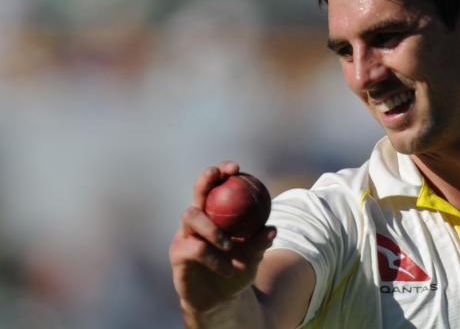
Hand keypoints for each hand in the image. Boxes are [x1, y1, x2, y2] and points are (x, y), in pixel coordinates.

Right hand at [169, 161, 276, 314]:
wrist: (221, 300)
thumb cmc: (238, 270)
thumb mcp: (254, 256)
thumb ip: (260, 242)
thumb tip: (273, 229)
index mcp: (216, 214)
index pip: (217, 186)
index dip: (222, 172)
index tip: (236, 167)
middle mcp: (198, 220)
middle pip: (198, 192)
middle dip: (206, 180)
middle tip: (219, 176)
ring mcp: (186, 234)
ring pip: (191, 216)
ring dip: (212, 227)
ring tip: (229, 245)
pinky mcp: (178, 253)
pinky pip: (194, 248)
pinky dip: (213, 258)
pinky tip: (226, 268)